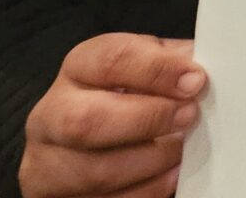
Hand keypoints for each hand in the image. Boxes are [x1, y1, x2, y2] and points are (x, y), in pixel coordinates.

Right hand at [19, 33, 205, 197]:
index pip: (111, 59)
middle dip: (147, 120)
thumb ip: (167, 61)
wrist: (81, 140)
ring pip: (95, 171)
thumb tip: (198, 67)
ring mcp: (46, 162)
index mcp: (78, 68)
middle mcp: (52, 113)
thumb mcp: (140, 67)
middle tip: (187, 116)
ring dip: (150, 162)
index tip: (194, 80)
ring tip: (181, 152)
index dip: (157, 69)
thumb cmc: (120, 96)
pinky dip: (144, 192)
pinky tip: (168, 178)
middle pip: (89, 120)